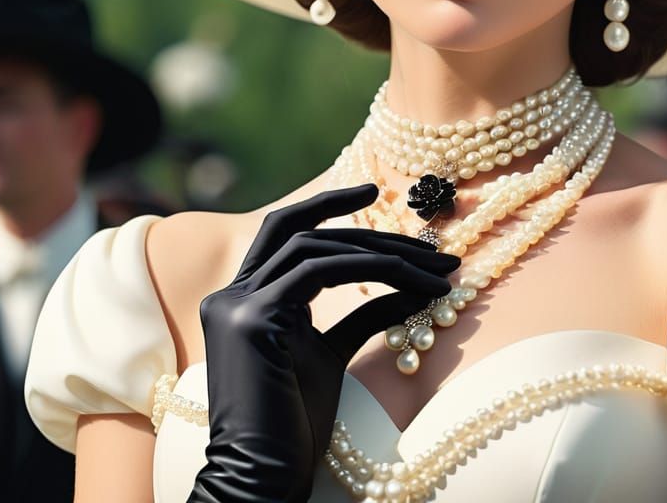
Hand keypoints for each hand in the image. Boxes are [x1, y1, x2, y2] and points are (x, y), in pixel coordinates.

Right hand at [186, 184, 458, 502]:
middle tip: (428, 243)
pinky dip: (370, 270)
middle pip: (303, 232)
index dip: (326, 206)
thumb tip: (412, 289)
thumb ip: (362, 316)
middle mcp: (232, 294)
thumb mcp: (333, 356)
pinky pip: (320, 271)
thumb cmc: (294, 425)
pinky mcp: (251, 319)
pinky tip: (411, 283)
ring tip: (434, 269)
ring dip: (383, 253)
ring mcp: (236, 304)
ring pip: (316, 247)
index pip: (286, 233)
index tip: (373, 192)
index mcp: (245, 299)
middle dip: (369, 229)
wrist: (262, 479)